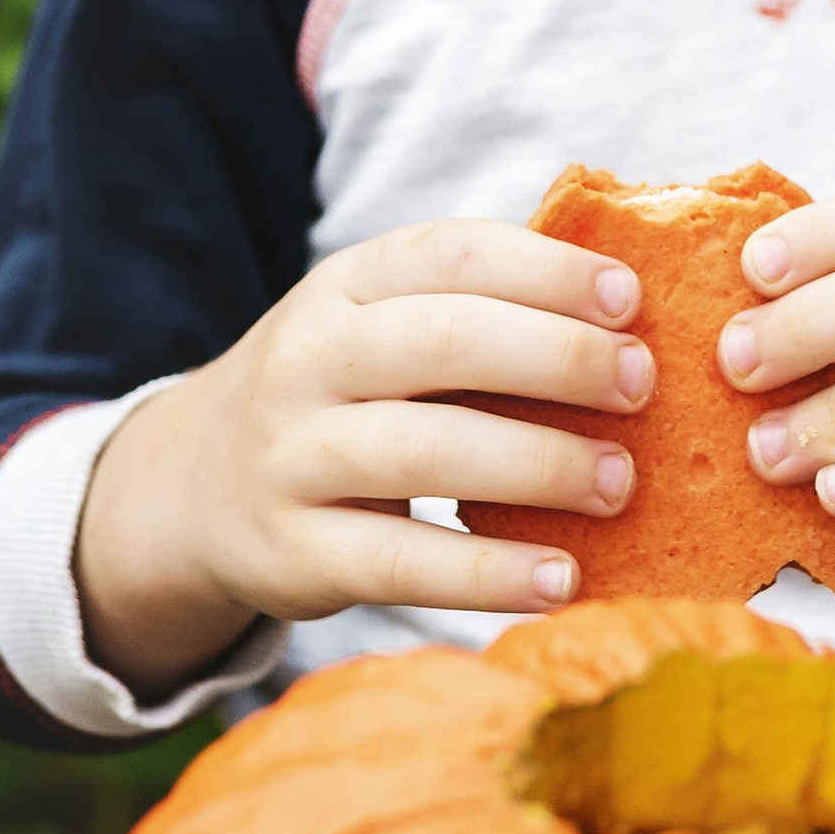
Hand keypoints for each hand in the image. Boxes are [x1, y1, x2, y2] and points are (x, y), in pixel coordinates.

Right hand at [74, 219, 652, 695]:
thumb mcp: (380, 326)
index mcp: (346, 285)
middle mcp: (309, 359)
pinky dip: (490, 574)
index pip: (454, 253)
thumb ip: (480, 309)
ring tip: (620, 483)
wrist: (191, 489)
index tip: (632, 299)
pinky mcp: (290, 551)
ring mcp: (291, 456)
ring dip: (540, 464)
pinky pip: (402, 563)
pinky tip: (565, 579)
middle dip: (560, 359)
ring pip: (426, 451)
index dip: (550, 271)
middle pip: (446, 342)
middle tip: (643, 387)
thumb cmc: (341, 394)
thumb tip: (638, 310)